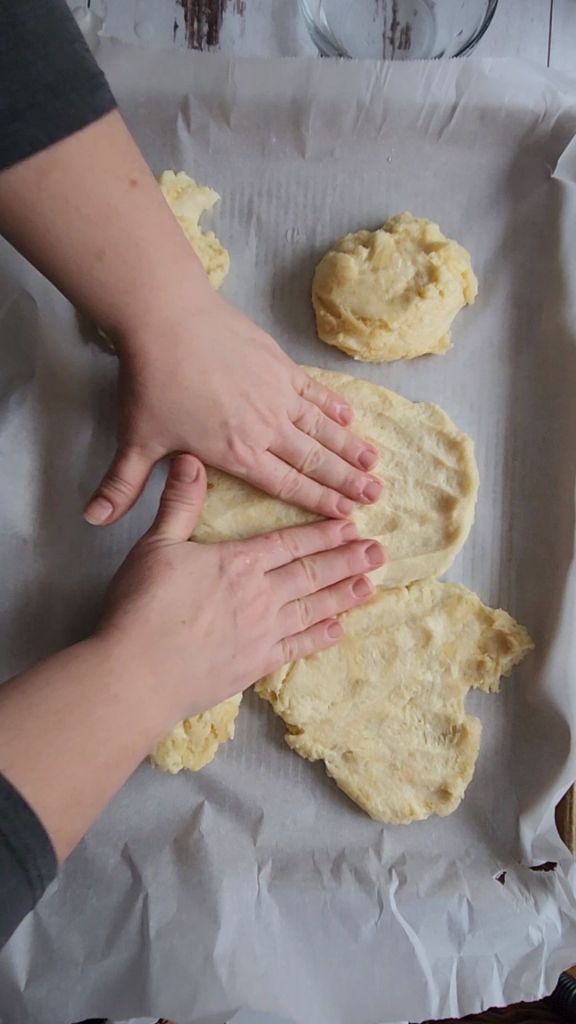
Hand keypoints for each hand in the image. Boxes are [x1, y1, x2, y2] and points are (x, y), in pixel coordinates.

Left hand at [84, 286, 381, 526]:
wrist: (166, 319)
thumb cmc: (152, 383)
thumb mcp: (136, 440)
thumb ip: (122, 485)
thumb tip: (94, 519)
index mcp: (237, 453)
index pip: (287, 485)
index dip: (319, 502)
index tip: (347, 514)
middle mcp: (265, 428)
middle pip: (315, 460)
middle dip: (347, 481)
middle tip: (376, 494)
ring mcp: (276, 394)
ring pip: (322, 428)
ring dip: (350, 447)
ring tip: (376, 462)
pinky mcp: (278, 364)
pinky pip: (314, 392)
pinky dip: (333, 406)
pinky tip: (351, 416)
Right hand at [100, 454, 384, 725]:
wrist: (139, 672)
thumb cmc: (142, 607)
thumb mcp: (155, 545)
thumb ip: (179, 503)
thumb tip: (190, 459)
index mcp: (238, 562)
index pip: (289, 543)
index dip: (323, 533)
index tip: (351, 526)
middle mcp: (260, 595)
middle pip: (311, 573)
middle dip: (347, 561)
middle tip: (379, 552)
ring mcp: (263, 633)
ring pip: (313, 608)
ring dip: (344, 595)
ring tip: (371, 585)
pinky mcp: (256, 665)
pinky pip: (298, 648)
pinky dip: (321, 638)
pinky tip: (339, 630)